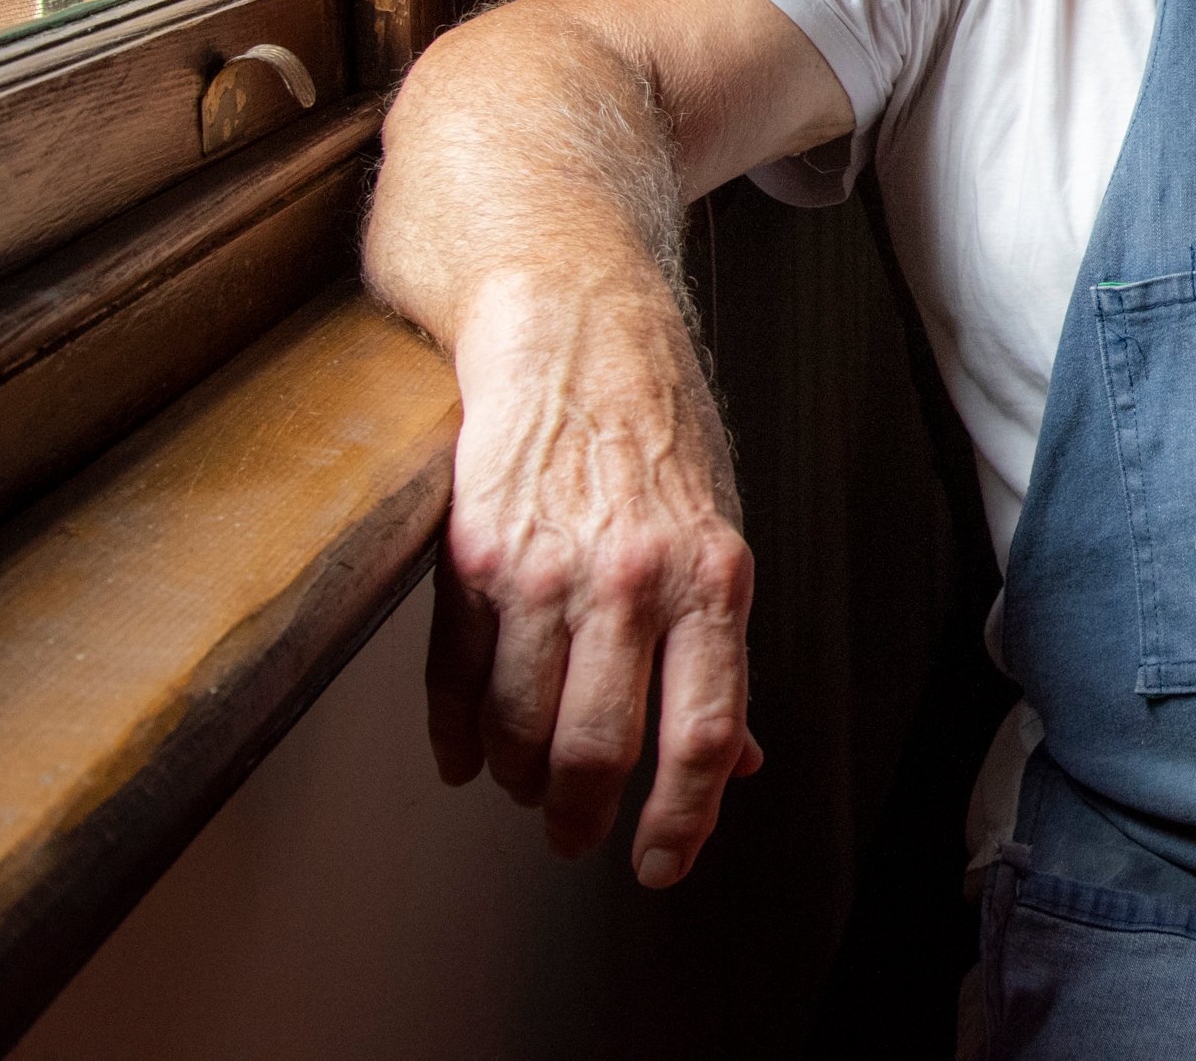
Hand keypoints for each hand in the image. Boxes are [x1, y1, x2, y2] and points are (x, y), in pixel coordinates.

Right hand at [426, 307, 763, 886]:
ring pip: (522, 726)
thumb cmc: (656, 435)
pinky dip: (458, 734)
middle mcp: (631, 580)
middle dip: (580, 813)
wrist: (575, 332)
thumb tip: (738, 759)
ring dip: (520, 776)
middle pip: (599, 746)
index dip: (684, 816)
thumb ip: (721, 653)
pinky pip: (457, 680)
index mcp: (712, 579)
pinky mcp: (472, 556)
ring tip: (527, 785)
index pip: (704, 730)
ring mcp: (545, 571)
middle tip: (573, 835)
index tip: (662, 863)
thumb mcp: (719, 537)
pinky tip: (468, 755)